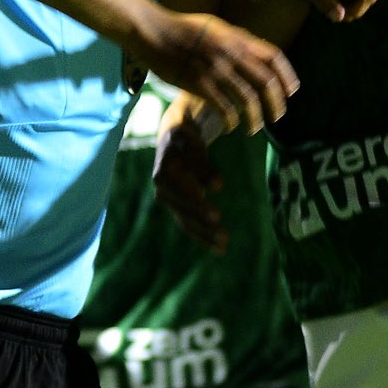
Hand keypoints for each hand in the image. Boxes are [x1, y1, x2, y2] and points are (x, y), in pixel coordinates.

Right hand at [132, 10, 295, 134]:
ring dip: (256, 119)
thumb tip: (257, 56)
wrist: (154, 32)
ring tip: (254, 129)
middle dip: (277, 104)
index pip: (275, 57)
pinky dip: (232, 121)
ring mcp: (216, 69)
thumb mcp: (217, 26)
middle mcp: (232, 53)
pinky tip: (231, 126)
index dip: (287, 77)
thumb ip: (237, 41)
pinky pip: (225, 108)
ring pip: (249, 100)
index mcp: (238, 38)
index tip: (291, 92)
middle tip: (277, 117)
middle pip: (267, 82)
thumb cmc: (184, 28)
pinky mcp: (200, 84)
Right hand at [153, 102, 227, 249]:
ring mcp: (168, 200)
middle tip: (223, 233)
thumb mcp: (192, 142)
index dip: (196, 201)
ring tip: (224, 244)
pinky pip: (188, 225)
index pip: (181, 191)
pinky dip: (202, 237)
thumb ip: (202, 163)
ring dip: (204, 234)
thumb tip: (217, 188)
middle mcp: (162, 188)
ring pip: (186, 221)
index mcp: (164, 171)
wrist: (171, 139)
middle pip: (183, 209)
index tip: (216, 213)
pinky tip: (218, 248)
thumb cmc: (186, 139)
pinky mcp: (176, 207)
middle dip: (203, 222)